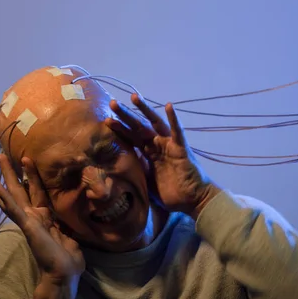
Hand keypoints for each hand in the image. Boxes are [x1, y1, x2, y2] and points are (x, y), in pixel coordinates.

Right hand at [0, 155, 84, 284]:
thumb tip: (70, 222)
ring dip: (0, 182)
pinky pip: (13, 208)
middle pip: (20, 190)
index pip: (36, 192)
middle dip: (12, 173)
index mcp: (43, 218)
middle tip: (2, 155)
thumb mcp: (69, 236)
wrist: (64, 273)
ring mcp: (28, 221)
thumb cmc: (69, 259)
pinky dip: (2, 196)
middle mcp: (33, 217)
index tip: (28, 160)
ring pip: (11, 197)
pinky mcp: (27, 225)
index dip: (32, 176)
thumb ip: (64, 227)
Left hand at [106, 95, 220, 217]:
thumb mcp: (146, 182)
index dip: (119, 129)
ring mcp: (169, 145)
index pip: (131, 138)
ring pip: (155, 123)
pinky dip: (174, 119)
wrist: (192, 201)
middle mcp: (158, 145)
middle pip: (139, 127)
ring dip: (145, 110)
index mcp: (149, 153)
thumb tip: (116, 171)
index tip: (105, 121)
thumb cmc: (171, 194)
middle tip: (112, 103)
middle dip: (125, 115)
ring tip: (133, 97)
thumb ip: (136, 172)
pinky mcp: (182, 149)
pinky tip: (168, 106)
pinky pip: (177, 132)